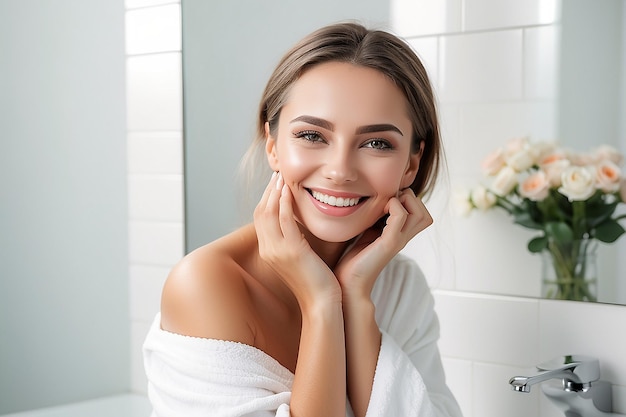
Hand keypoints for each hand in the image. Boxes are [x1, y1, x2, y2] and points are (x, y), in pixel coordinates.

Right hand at [254, 172, 341, 307]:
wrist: (321, 303)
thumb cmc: (315, 281)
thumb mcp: (299, 258)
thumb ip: (295, 241)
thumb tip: (298, 227)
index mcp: (268, 252)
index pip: (261, 219)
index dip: (266, 199)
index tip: (275, 185)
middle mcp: (267, 250)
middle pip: (260, 213)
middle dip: (268, 192)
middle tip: (277, 175)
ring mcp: (277, 251)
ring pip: (268, 213)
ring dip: (274, 193)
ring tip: (282, 178)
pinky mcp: (291, 250)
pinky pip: (283, 220)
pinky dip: (284, 204)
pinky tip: (289, 192)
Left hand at [334, 188, 432, 300]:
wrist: (349, 283)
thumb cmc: (355, 260)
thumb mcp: (368, 234)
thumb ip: (377, 220)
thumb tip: (378, 202)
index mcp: (400, 236)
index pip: (420, 214)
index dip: (407, 201)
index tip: (387, 201)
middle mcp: (403, 239)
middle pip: (425, 214)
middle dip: (410, 199)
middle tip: (389, 202)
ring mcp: (399, 241)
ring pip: (420, 214)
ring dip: (404, 201)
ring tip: (386, 205)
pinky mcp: (389, 243)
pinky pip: (401, 216)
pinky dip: (393, 206)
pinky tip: (378, 211)